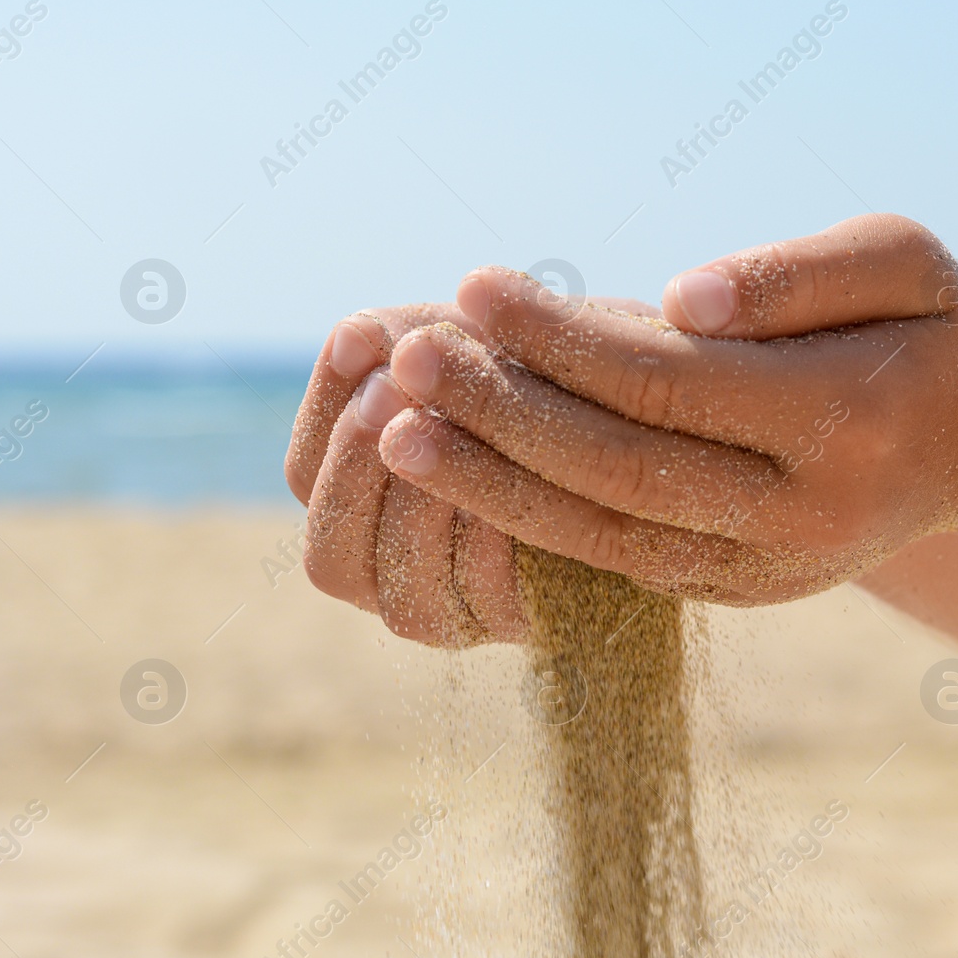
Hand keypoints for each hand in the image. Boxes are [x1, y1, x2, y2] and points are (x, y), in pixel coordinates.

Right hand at [285, 303, 522, 646]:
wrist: (651, 428)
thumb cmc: (548, 375)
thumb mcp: (478, 344)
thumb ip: (415, 342)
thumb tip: (355, 337)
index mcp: (360, 502)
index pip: (306, 474)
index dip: (325, 409)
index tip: (364, 340)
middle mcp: (392, 572)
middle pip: (332, 553)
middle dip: (360, 465)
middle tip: (398, 389)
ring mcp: (454, 610)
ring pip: (403, 585)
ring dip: (422, 501)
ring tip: (454, 421)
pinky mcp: (521, 620)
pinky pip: (484, 595)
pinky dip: (488, 534)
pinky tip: (512, 472)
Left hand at [374, 215, 957, 603]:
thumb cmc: (926, 325)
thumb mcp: (898, 258)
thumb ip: (795, 272)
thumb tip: (676, 299)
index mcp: (849, 420)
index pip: (672, 383)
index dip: (564, 340)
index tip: (476, 286)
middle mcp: (809, 514)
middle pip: (625, 468)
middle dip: (506, 415)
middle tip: (411, 359)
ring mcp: (775, 569)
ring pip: (611, 537)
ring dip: (496, 487)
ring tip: (401, 432)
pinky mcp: (746, 593)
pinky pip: (626, 568)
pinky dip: (539, 527)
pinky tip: (471, 480)